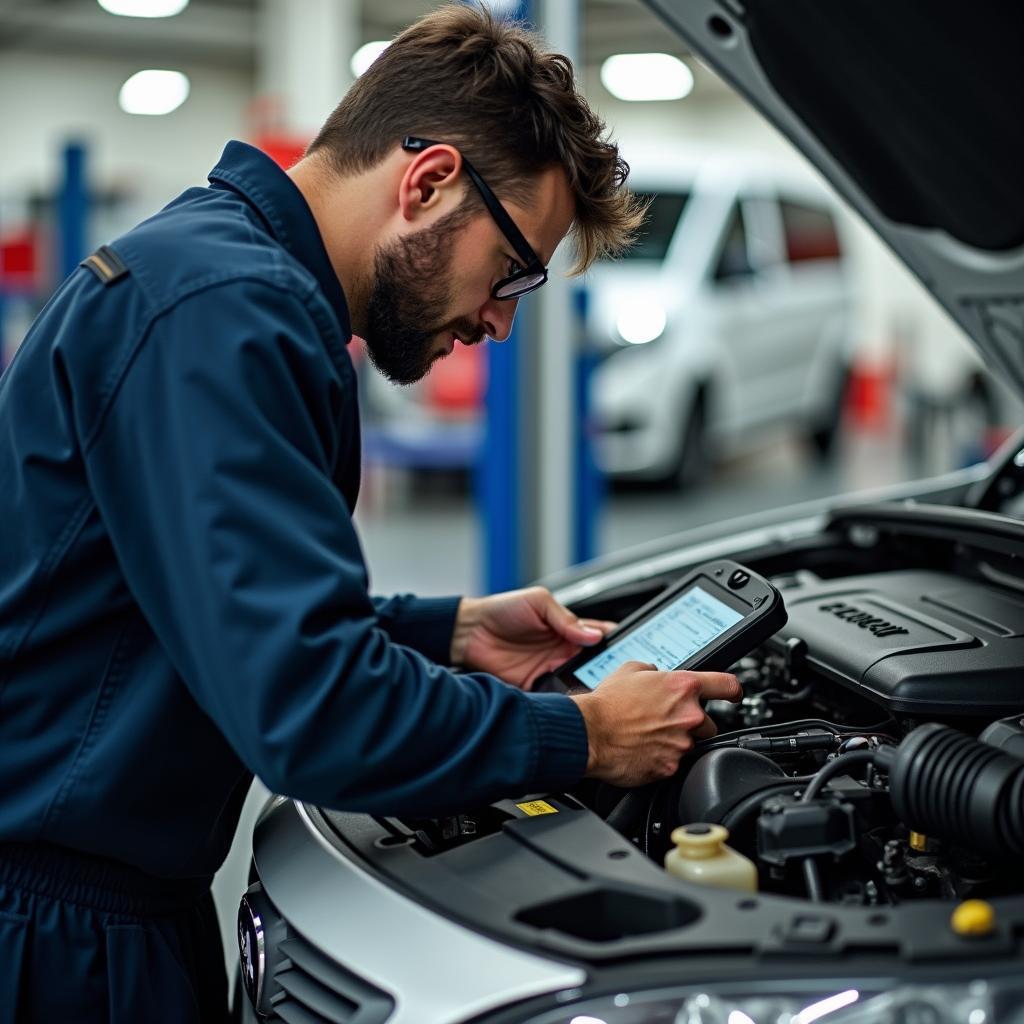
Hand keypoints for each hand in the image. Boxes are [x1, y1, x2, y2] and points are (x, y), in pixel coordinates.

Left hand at [450, 587, 614, 687]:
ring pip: (577, 684)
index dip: (616, 644)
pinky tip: (571, 701)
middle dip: (607, 672)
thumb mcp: (538, 602)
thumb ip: (565, 618)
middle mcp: (562, 652)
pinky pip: (554, 697)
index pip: (599, 638)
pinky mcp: (533, 687)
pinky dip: (563, 701)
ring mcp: (549, 671)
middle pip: (593, 666)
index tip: (632, 650)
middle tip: (618, 677)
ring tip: (598, 690)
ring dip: (587, 687)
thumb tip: (593, 634)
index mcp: (567, 630)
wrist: (468, 631)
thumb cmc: (502, 609)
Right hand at [570, 661, 741, 786]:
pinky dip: (663, 758)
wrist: (589, 733)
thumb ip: (654, 671)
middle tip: (665, 721)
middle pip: (709, 722)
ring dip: (677, 741)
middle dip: (692, 723)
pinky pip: (675, 763)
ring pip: (691, 744)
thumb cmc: (606, 703)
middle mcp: (688, 715)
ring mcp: (682, 743)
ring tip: (649, 736)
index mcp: (683, 687)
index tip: (734, 695)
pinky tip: (644, 750)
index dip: (734, 690)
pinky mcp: (671, 766)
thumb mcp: (630, 670)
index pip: (728, 686)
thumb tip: (658, 676)